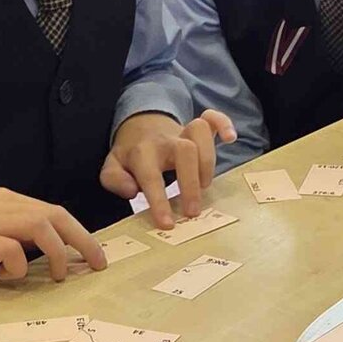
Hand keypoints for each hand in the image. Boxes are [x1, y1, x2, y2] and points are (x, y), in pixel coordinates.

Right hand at [0, 187, 103, 292]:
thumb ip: (25, 237)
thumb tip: (65, 252)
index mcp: (7, 200)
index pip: (54, 211)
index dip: (81, 234)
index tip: (97, 257)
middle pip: (53, 214)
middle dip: (80, 240)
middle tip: (95, 264)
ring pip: (38, 226)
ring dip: (56, 253)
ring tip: (56, 275)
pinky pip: (10, 249)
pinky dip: (18, 266)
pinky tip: (5, 277)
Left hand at [101, 110, 237, 227]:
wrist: (139, 125)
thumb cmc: (130, 155)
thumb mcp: (112, 167)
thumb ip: (114, 180)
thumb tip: (131, 191)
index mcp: (142, 152)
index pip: (151, 176)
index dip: (159, 200)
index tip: (168, 224)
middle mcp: (164, 140)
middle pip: (184, 151)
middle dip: (191, 182)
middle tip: (192, 212)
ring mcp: (182, 131)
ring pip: (200, 133)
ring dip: (208, 161)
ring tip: (206, 186)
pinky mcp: (197, 127)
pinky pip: (212, 118)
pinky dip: (224, 124)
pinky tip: (230, 138)